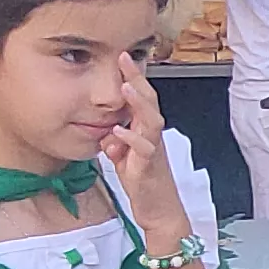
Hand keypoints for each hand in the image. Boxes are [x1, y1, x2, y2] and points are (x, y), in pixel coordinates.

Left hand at [102, 59, 185, 232]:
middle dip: (138, 79)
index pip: (142, 98)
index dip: (134, 76)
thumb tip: (108, 132)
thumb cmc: (145, 183)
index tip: (123, 57)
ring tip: (126, 87)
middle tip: (125, 59)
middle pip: (150, 101)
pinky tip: (119, 131)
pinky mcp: (149, 168)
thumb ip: (117, 141)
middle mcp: (154, 136)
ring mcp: (153, 151)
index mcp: (147, 131)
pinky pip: (143, 150)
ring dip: (138, 103)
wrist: (160, 212)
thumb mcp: (125, 157)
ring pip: (151, 121)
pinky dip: (132, 139)